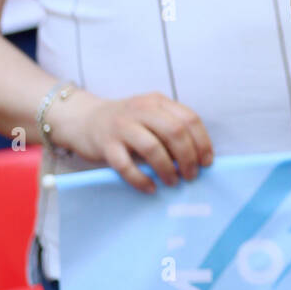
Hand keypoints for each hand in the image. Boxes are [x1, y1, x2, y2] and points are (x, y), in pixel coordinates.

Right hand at [50, 89, 213, 194]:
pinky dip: (141, 179)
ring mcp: (122, 126)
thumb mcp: (150, 115)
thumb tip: (197, 156)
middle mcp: (141, 110)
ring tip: (173, 182)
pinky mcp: (105, 145)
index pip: (189, 118)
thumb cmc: (125, 122)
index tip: (207, 161)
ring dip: (167, 169)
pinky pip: (126, 165)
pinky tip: (150, 187)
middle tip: (191, 175)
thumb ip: (170, 127)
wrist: (84, 119)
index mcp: (157, 101)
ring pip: (152, 147)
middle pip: (175, 131)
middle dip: (188, 157)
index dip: (202, 141)